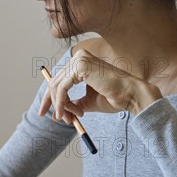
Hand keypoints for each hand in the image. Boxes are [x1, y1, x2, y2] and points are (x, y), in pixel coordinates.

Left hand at [38, 49, 161, 121]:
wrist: (131, 96)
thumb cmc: (114, 98)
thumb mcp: (88, 101)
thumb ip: (73, 102)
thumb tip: (58, 110)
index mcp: (82, 62)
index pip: (59, 78)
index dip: (50, 96)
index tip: (45, 112)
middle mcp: (79, 57)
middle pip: (55, 81)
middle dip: (53, 103)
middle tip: (56, 118)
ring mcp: (80, 60)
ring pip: (57, 86)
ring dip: (60, 105)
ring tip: (68, 118)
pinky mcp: (80, 67)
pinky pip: (62, 88)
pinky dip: (62, 102)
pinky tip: (67, 113)